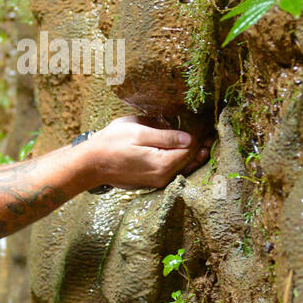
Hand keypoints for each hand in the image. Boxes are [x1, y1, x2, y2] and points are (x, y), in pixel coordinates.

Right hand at [78, 116, 212, 190]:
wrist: (90, 164)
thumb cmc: (111, 144)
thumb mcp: (138, 132)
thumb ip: (166, 136)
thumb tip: (189, 137)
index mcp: (163, 164)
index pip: (190, 149)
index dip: (200, 135)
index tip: (207, 122)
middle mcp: (164, 177)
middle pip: (190, 160)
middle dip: (201, 145)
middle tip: (212, 131)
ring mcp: (157, 181)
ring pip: (183, 167)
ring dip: (194, 154)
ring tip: (205, 141)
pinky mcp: (151, 181)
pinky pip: (174, 170)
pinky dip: (182, 160)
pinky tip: (184, 151)